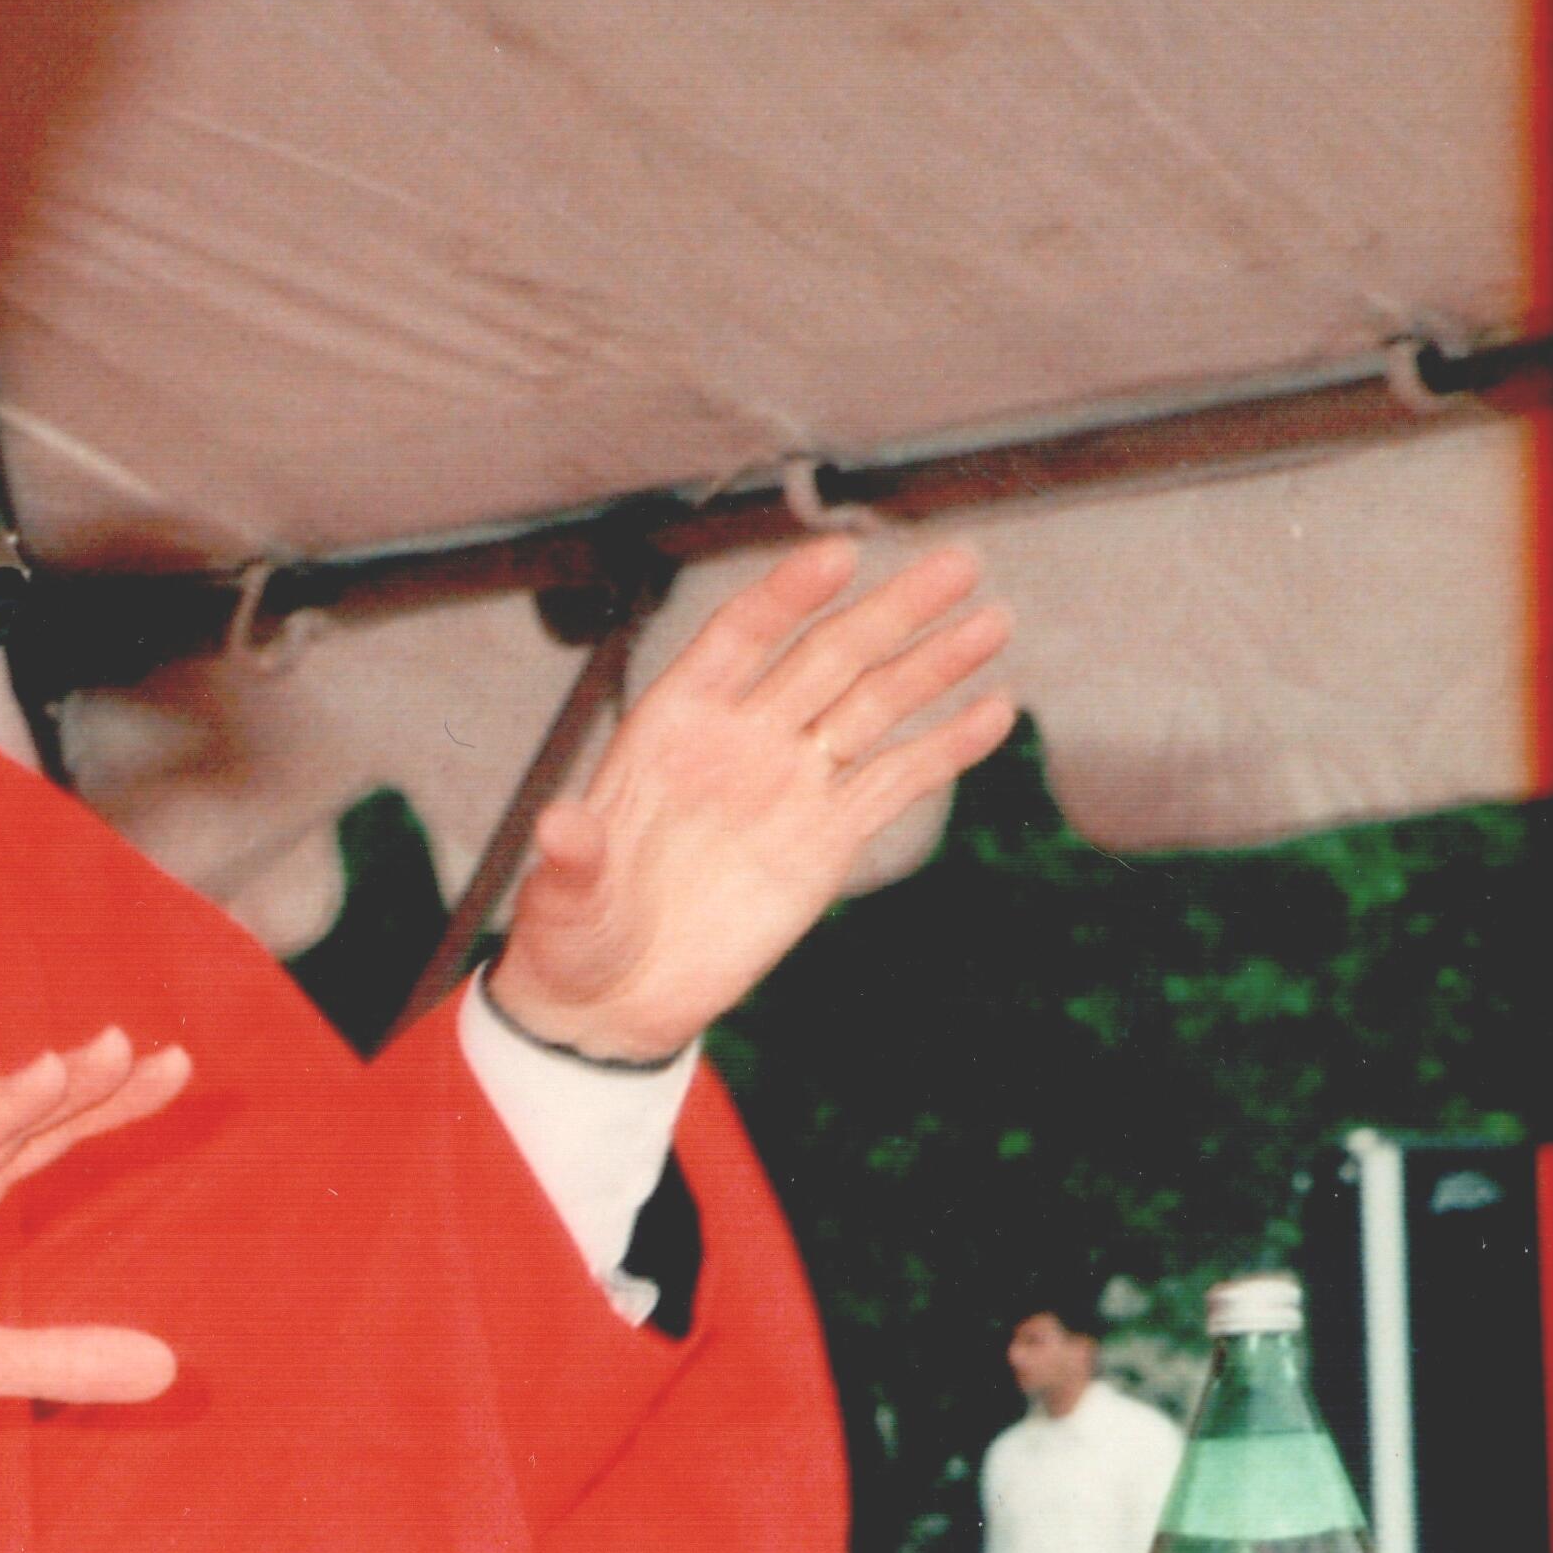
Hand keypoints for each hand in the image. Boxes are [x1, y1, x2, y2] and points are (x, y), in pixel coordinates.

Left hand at [490, 536, 1015, 1063]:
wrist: (615, 996)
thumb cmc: (573, 932)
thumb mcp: (563, 898)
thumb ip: (572, 859)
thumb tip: (557, 827)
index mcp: (671, 726)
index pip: (736, 640)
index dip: (786, 597)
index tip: (839, 556)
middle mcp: (739, 738)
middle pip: (825, 657)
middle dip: (890, 610)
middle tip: (958, 563)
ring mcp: (789, 783)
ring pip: (871, 706)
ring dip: (932, 663)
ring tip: (993, 617)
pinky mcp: (827, 837)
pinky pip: (894, 780)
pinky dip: (944, 748)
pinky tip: (995, 709)